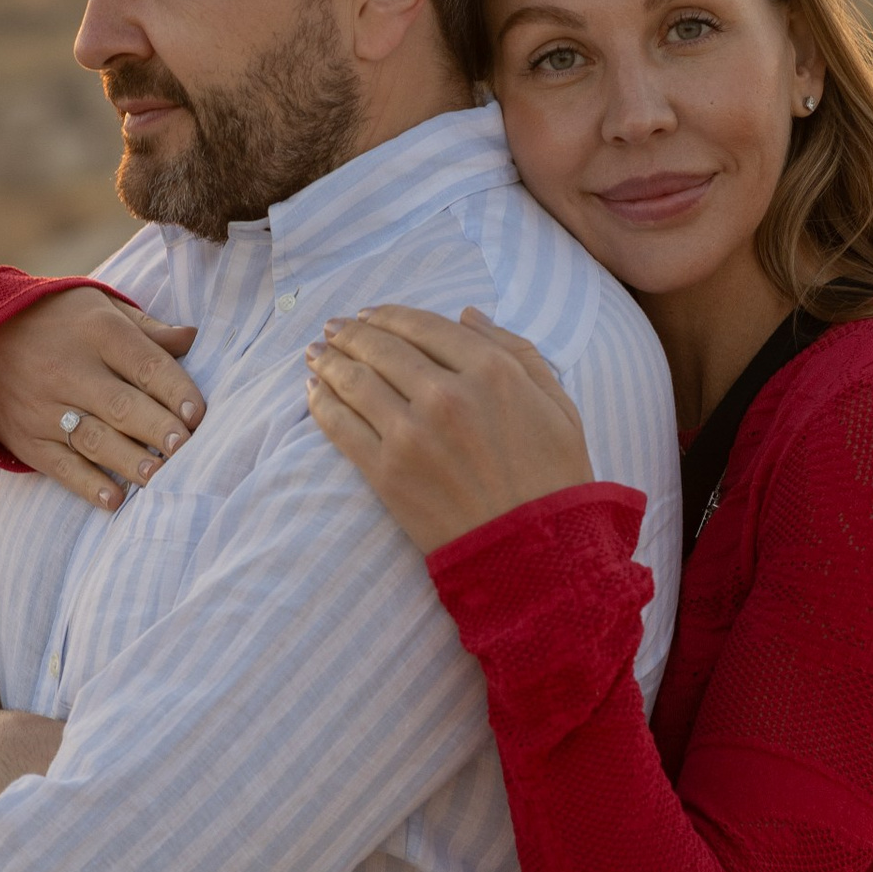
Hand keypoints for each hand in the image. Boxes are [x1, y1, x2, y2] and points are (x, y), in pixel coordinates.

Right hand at [0, 288, 201, 507]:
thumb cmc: (55, 321)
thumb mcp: (99, 307)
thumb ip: (146, 329)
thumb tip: (191, 339)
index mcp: (98, 333)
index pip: (143, 364)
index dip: (173, 389)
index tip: (198, 413)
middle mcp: (71, 371)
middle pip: (121, 405)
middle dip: (156, 428)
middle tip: (186, 448)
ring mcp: (46, 409)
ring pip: (93, 439)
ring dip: (128, 460)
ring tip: (159, 476)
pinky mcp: (28, 440)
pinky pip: (60, 466)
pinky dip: (87, 485)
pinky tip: (114, 500)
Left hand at [304, 306, 593, 555]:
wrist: (536, 555)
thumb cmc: (554, 479)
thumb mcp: (558, 405)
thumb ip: (516, 351)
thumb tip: (468, 316)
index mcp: (492, 372)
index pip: (425, 326)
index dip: (389, 316)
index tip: (369, 315)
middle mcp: (447, 394)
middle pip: (383, 348)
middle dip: (351, 333)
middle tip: (333, 329)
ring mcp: (412, 434)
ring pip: (355, 380)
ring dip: (329, 360)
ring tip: (315, 354)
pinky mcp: (386, 472)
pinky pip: (341, 425)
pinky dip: (322, 402)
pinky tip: (313, 390)